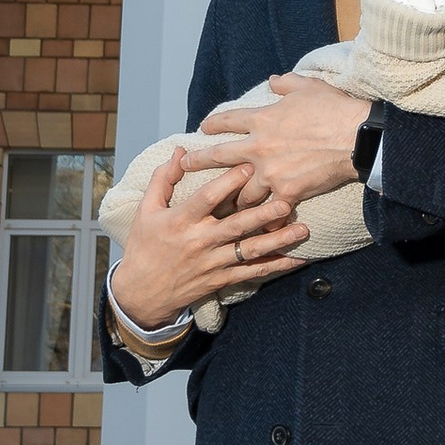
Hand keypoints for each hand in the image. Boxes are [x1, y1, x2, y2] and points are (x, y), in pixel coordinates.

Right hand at [109, 152, 305, 331]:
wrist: (141, 293)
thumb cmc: (145, 246)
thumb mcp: (146, 210)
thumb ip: (163, 179)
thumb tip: (181, 150)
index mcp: (181, 221)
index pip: (208, 198)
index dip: (228, 182)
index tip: (250, 166)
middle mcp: (199, 242)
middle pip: (236, 225)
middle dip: (263, 213)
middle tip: (286, 202)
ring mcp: (212, 263)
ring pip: (250, 250)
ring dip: (278, 241)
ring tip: (302, 230)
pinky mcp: (221, 279)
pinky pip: (252, 273)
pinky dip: (275, 267)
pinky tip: (296, 259)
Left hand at [198, 70, 372, 206]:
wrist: (355, 138)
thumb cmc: (333, 108)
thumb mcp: (308, 86)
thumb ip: (286, 83)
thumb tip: (273, 80)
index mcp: (262, 120)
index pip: (227, 121)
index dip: (213, 123)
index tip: (204, 127)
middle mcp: (259, 148)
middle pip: (219, 157)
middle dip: (199, 162)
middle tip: (186, 166)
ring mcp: (271, 174)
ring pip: (241, 193)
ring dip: (233, 199)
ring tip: (225, 207)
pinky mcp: (287, 193)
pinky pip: (271, 212)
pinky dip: (267, 222)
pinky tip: (262, 230)